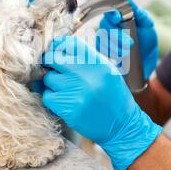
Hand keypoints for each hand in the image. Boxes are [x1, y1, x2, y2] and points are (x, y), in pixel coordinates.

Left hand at [42, 36, 161, 169]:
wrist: (122, 126)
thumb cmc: (113, 96)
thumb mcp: (107, 70)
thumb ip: (87, 58)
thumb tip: (59, 46)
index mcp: (98, 63)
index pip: (70, 44)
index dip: (59, 46)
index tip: (56, 52)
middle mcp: (87, 75)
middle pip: (54, 59)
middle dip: (50, 63)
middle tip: (53, 69)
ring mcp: (77, 92)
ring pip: (48, 78)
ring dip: (52, 84)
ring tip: (65, 90)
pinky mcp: (69, 109)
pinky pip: (48, 97)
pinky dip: (52, 99)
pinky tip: (64, 102)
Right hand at [97, 0, 158, 79]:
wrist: (146, 57)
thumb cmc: (146, 37)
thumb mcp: (147, 23)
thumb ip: (138, 12)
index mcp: (119, 15)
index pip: (110, 10)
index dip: (112, 13)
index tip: (118, 18)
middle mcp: (109, 24)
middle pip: (105, 26)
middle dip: (117, 36)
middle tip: (131, 43)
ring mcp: (104, 36)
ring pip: (102, 39)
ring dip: (115, 47)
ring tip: (128, 51)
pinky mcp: (103, 48)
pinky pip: (101, 49)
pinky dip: (110, 53)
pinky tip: (120, 56)